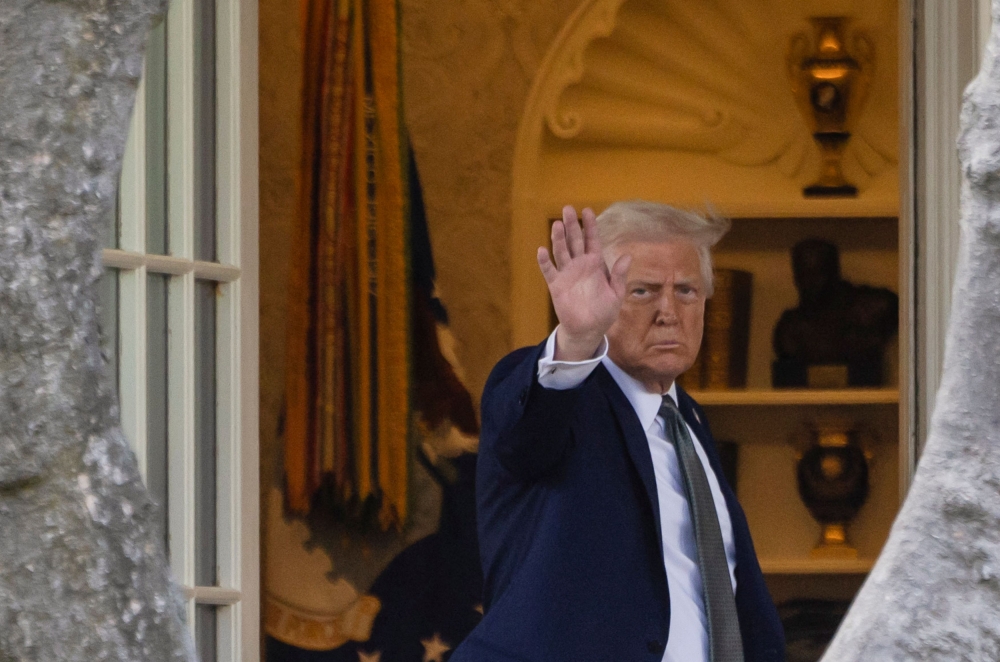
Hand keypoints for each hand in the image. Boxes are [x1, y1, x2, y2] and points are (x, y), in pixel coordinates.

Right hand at [537, 206, 630, 360]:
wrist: (588, 329)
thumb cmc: (604, 312)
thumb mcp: (616, 294)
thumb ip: (619, 275)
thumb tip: (627, 256)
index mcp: (595, 264)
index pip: (592, 240)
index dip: (590, 226)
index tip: (587, 210)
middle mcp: (580, 265)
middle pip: (574, 240)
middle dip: (571, 225)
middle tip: (567, 209)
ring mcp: (567, 273)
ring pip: (561, 251)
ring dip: (558, 239)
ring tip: (556, 225)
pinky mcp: (556, 285)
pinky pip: (549, 271)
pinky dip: (545, 261)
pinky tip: (541, 250)